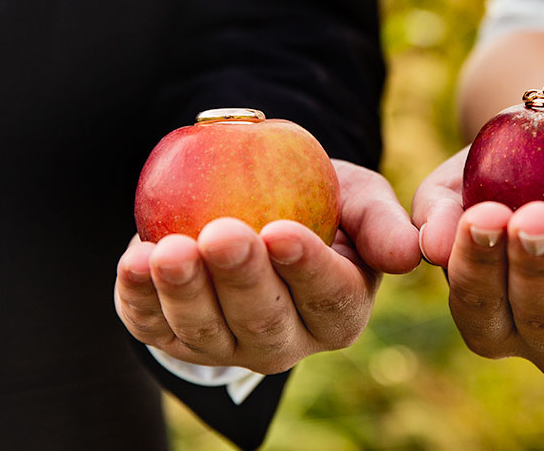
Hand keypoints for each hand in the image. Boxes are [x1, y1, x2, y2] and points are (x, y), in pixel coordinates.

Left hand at [115, 160, 419, 373]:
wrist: (258, 203)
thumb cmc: (320, 200)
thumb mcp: (358, 197)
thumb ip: (381, 221)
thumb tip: (410, 253)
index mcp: (338, 312)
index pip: (327, 298)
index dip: (305, 268)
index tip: (282, 230)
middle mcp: (286, 342)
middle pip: (263, 321)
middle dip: (239, 278)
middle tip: (222, 233)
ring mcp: (227, 346)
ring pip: (205, 332)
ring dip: (183, 292)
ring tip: (168, 249)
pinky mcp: (176, 337)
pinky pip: (152, 326)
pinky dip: (138, 298)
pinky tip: (133, 261)